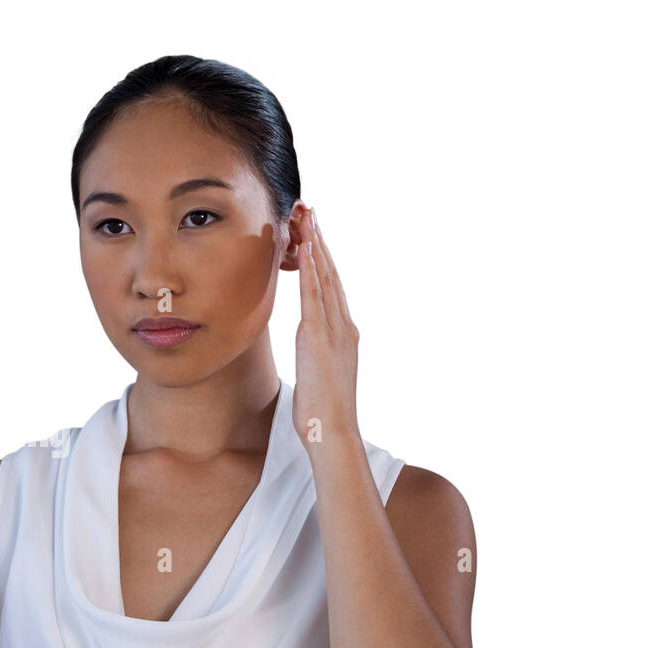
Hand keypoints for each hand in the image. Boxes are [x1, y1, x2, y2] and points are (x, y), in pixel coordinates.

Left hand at [292, 206, 361, 452]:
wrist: (332, 432)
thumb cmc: (322, 413)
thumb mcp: (319, 374)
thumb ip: (316, 354)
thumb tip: (308, 347)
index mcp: (343, 333)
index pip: (332, 287)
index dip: (324, 259)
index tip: (314, 233)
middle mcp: (342, 326)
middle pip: (331, 274)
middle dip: (321, 241)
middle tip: (311, 212)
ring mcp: (333, 330)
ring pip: (325, 278)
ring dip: (316, 245)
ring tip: (307, 217)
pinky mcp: (318, 338)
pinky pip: (314, 296)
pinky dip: (312, 270)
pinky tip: (307, 248)